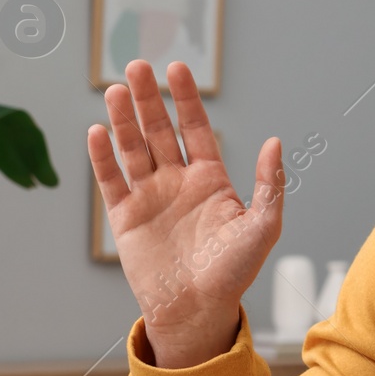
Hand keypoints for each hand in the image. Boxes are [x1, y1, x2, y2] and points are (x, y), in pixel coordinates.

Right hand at [87, 60, 284, 367]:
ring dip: (124, 119)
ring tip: (116, 89)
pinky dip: (103, 156)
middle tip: (137, 65)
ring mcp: (149, 197)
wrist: (198, 310)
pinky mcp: (125, 217)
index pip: (195, 129)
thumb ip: (269, 184)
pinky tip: (98, 131)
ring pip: (132, 149)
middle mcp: (178, 182)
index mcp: (210, 180)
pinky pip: (111, 180)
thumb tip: (275, 141)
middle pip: (159, 131)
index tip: (178, 68)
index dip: (186, 100)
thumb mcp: (263, 226)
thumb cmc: (234, 272)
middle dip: (149, 99)